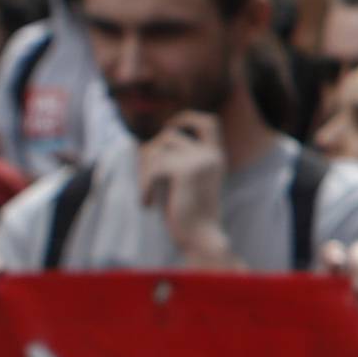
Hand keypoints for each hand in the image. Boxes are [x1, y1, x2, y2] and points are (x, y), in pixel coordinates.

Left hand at [139, 113, 237, 270]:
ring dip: (144, 172)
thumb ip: (173, 160)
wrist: (200, 238)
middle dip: (150, 154)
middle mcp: (212, 154)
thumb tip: (141, 145)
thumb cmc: (187, 213)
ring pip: (156, 151)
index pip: (208, 122)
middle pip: (169, 135)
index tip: (169, 128)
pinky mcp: (186, 170)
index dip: (187, 118)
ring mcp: (201, 160)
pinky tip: (147, 203)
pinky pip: (152, 167)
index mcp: (216, 156)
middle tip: (146, 180)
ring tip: (147, 193)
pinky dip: (143, 185)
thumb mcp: (183, 181)